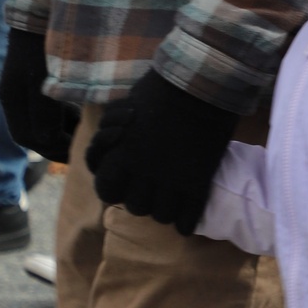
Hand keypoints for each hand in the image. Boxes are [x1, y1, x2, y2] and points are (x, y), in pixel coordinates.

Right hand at [0, 31, 79, 162]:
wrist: (45, 6)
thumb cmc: (48, 42)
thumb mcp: (47, 80)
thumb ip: (45, 112)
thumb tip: (45, 142)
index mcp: (12, 97)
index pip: (28, 138)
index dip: (53, 149)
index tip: (79, 150)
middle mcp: (14, 93)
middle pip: (32, 132)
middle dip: (58, 143)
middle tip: (85, 145)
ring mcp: (23, 84)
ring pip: (40, 119)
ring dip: (61, 129)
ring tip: (86, 127)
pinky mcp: (35, 76)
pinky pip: (46, 106)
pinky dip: (63, 113)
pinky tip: (83, 109)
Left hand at [87, 69, 239, 235]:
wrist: (201, 85)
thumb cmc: (161, 89)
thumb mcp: (126, 110)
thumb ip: (117, 137)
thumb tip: (116, 148)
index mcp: (120, 155)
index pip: (106, 191)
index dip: (114, 188)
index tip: (123, 182)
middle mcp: (142, 174)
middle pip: (135, 206)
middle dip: (142, 198)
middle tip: (151, 188)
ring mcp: (171, 182)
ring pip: (160, 216)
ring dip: (164, 209)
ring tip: (172, 200)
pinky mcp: (197, 185)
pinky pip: (188, 217)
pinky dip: (186, 221)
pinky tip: (187, 219)